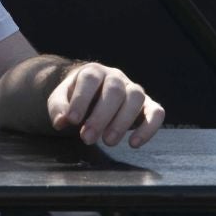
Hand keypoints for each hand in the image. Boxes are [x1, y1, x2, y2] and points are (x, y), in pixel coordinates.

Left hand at [48, 62, 164, 148]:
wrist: (92, 95)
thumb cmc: (76, 99)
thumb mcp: (61, 99)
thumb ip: (58, 108)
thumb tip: (61, 121)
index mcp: (94, 72)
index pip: (90, 80)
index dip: (81, 99)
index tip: (72, 121)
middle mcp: (116, 77)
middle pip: (114, 90)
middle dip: (100, 116)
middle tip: (87, 138)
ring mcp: (133, 89)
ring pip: (136, 97)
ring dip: (122, 122)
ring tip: (108, 142)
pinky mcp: (148, 105)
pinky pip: (157, 112)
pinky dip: (149, 128)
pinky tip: (133, 143)